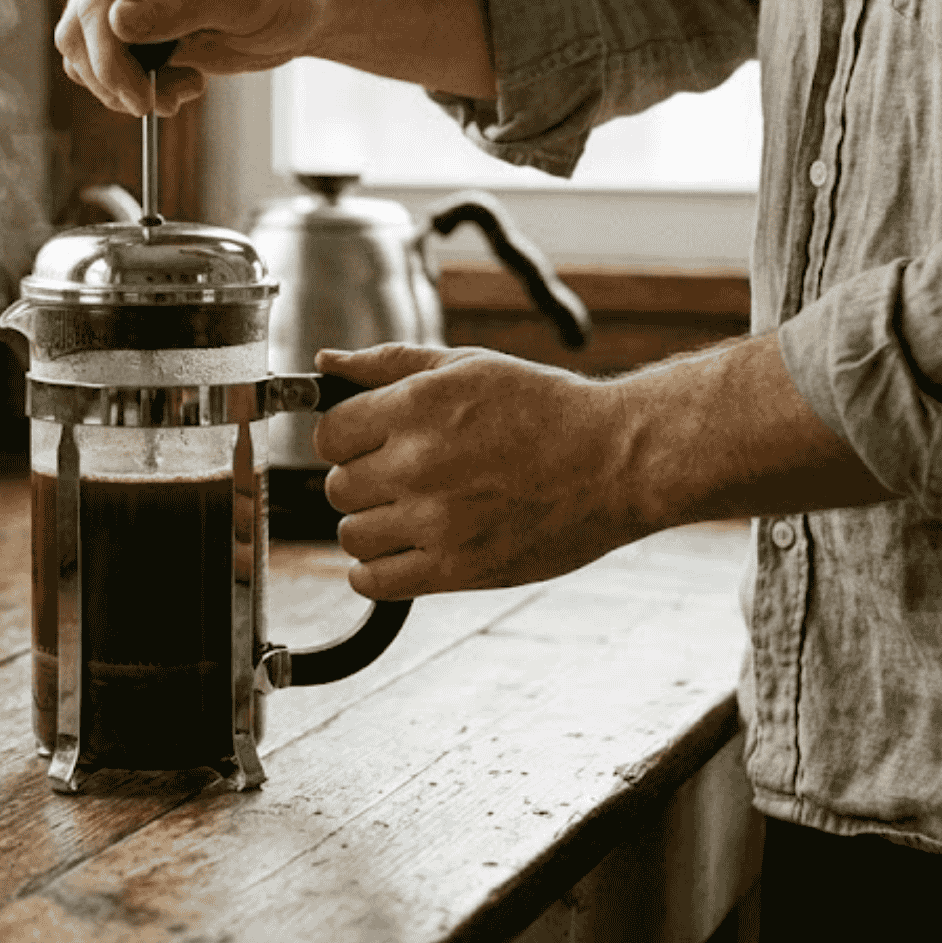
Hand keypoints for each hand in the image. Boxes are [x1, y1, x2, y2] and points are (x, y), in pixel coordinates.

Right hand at [54, 0, 336, 116]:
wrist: (304, 0)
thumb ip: (181, 5)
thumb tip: (118, 20)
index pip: (97, 3)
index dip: (108, 60)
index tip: (141, 99)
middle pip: (77, 30)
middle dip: (111, 78)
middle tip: (158, 103)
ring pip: (82, 52)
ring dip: (121, 87)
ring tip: (181, 90)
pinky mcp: (132, 23)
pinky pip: (104, 65)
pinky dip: (131, 88)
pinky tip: (179, 85)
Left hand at [313, 344, 647, 599]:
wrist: (617, 462)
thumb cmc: (543, 409)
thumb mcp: (467, 365)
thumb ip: (389, 363)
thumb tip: (324, 361)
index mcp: (418, 407)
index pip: (328, 435)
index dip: (346, 439)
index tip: (370, 444)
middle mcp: (420, 463)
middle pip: (337, 487)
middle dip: (362, 481)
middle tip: (402, 478)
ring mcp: (438, 521)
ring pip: (351, 536)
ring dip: (371, 527)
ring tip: (410, 514)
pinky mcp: (458, 569)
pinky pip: (373, 582)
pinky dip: (375, 572)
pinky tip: (403, 552)